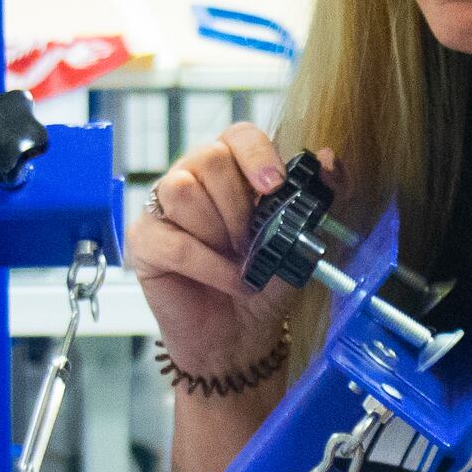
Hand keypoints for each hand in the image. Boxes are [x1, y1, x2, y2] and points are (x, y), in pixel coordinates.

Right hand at [129, 121, 301, 380]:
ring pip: (184, 191)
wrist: (242, 337)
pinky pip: (173, 239)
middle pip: (209, 159)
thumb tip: (328, 159)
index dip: (256, 155)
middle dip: (239, 207)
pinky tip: (229, 281)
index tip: (274, 187)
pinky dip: (208, 265)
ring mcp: (162, 207)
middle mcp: (193, 178)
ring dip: (220, 234)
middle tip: (252, 243)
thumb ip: (323, 198)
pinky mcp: (143, 241)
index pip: (239, 135)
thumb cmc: (266, 283)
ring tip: (236, 260)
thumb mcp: (304, 240)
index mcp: (233, 169)